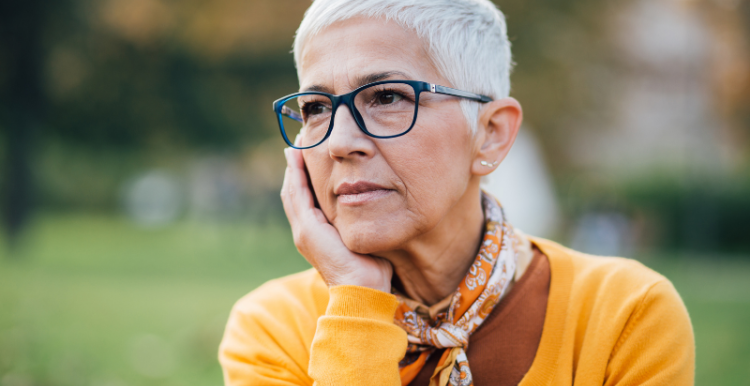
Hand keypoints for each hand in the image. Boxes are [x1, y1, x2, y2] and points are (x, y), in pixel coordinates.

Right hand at [281, 146, 392, 292]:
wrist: (362, 291)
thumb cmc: (369, 270)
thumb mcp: (363, 239)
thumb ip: (361, 224)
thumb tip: (375, 210)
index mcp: (316, 234)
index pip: (305, 199)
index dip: (304, 177)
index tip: (308, 155)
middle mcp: (304, 232)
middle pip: (294, 191)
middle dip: (295, 167)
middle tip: (298, 143)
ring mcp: (303, 231)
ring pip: (292, 190)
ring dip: (293, 166)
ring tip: (296, 145)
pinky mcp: (307, 229)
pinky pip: (297, 194)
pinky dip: (295, 174)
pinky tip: (296, 157)